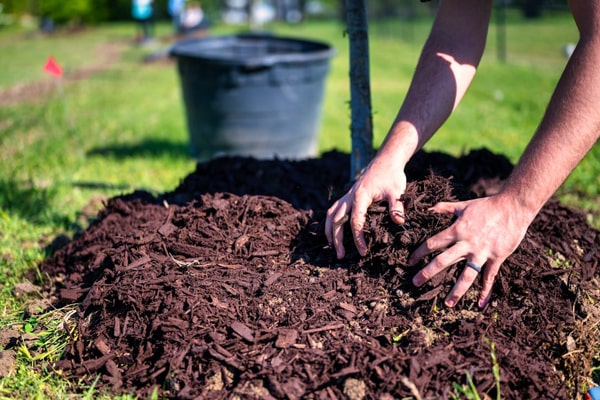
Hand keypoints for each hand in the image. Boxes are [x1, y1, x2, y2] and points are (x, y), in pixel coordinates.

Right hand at [325, 155, 407, 258]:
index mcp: (360, 196)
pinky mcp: (347, 196)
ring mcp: (347, 196)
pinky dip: (330, 222)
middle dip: (337, 239)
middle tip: (341, 256)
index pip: (355, 221)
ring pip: (331, 215)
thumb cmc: (392, 176)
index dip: (358, 238)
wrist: (386, 161)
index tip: (363, 251)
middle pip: (337, 220)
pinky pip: (333, 210)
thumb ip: (397, 206)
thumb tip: (399, 222)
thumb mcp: (397, 191)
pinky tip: (333, 232)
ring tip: (332, 247)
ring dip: (329, 232)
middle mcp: (349, 197)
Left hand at [409, 194, 531, 307]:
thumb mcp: (463, 205)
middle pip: (443, 261)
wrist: (513, 207)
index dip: (419, 253)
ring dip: (456, 290)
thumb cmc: (487, 205)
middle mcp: (467, 244)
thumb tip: (429, 208)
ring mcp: (482, 252)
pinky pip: (489, 277)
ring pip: (466, 275)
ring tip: (448, 303)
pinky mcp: (497, 257)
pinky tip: (480, 303)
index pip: (432, 244)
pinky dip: (485, 291)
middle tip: (415, 283)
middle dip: (427, 273)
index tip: (410, 261)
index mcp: (457, 230)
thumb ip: (444, 208)